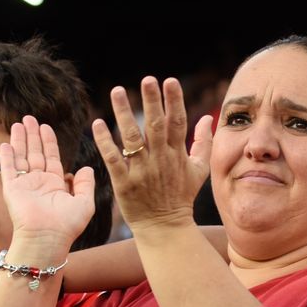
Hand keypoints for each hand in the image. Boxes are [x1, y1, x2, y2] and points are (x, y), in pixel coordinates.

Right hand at [0, 115, 97, 255]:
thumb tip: (87, 168)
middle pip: (34, 153)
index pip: (51, 157)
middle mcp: (38, 183)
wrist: (48, 238)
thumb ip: (86, 184)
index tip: (45, 127)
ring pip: (21, 157)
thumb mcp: (85, 203)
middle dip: (32, 136)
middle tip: (29, 118)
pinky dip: (7, 157)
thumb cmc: (67, 225)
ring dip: (19, 140)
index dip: (48, 142)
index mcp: (55, 185)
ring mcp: (24, 186)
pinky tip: (6, 143)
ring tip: (18, 123)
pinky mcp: (12, 189)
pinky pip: (8, 170)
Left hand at [91, 76, 212, 233]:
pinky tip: (98, 123)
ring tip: (117, 91)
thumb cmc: (181, 196)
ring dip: (123, 113)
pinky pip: (113, 159)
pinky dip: (105, 141)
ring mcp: (141, 171)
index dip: (174, 101)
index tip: (170, 81)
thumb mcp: (200, 170)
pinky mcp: (124, 183)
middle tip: (147, 79)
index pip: (177, 122)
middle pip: (156, 126)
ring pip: (132, 138)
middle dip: (152, 101)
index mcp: (177, 155)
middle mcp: (160, 160)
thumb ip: (203, 142)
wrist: (165, 227)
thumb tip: (208, 117)